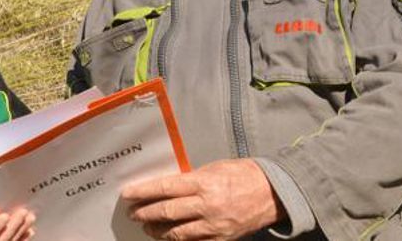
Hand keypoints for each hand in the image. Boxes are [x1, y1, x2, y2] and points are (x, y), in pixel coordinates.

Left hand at [122, 158, 283, 239]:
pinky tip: (169, 239)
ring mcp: (214, 225)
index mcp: (204, 182)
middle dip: (145, 213)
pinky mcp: (222, 239)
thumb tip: (167, 187)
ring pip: (177, 233)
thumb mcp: (214, 168)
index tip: (127, 194)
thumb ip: (191, 179)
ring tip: (147, 227)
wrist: (273, 192)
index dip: (143, 192)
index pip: (165, 188)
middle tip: (132, 213)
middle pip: (167, 212)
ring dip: (157, 230)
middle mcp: (207, 205)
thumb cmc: (242, 174)